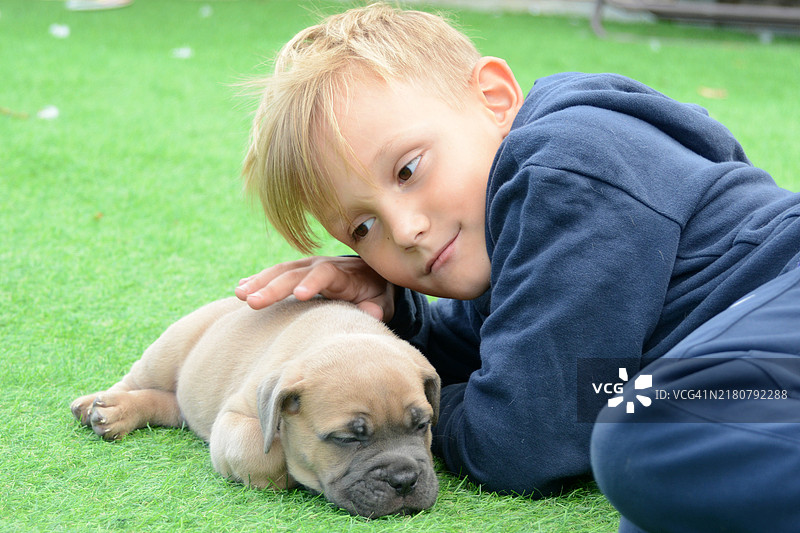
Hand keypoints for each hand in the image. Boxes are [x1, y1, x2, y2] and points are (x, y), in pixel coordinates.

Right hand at [235, 256, 394, 321]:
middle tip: (253, 302)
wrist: (371, 275)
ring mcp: (308, 267)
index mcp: (344, 274)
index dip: (313, 283)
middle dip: (274, 287)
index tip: (299, 296)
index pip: (326, 274)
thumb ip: (377, 306)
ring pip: (281, 271)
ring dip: (259, 282)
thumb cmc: (377, 293)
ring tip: (239, 294)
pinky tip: (240, 288)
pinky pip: (276, 274)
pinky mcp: (298, 272)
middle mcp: (322, 265)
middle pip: (295, 273)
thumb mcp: (383, 301)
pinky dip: (258, 279)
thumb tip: (373, 311)